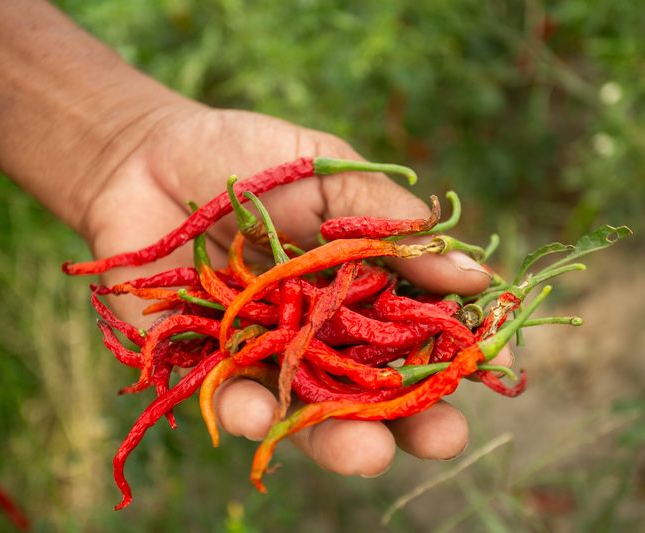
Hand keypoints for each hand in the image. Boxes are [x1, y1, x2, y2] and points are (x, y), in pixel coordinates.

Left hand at [82, 106, 511, 476]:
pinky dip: (248, 410)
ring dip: (338, 439)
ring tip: (367, 454)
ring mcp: (267, 351)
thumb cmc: (251, 156)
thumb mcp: (331, 173)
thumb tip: (475, 273)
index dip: (456, 354)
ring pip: (309, 410)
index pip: (421, 333)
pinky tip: (261, 413)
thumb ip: (391, 224)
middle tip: (444, 440)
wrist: (150, 156)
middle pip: (373, 389)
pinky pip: (231, 397)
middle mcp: (321, 330)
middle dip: (411, 420)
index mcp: (362, 286)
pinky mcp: (208, 363)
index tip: (493, 366)